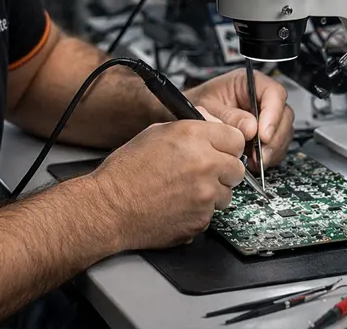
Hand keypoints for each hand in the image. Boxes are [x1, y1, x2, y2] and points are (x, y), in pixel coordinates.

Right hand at [90, 116, 245, 250]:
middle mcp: (205, 164)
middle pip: (238, 168)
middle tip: (206, 172)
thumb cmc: (126, 171)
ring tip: (186, 190)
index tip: (223, 151)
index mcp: (195, 137)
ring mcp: (205, 194)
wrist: (109, 208)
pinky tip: (179, 205)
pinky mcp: (201, 219)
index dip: (228, 146)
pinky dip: (199, 211)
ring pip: (227, 193)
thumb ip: (191, 129)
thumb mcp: (157, 133)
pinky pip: (211, 214)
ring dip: (213, 192)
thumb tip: (211, 127)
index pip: (237, 138)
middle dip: (224, 170)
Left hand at [184, 68, 293, 168]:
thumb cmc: (191, 106)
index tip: (262, 134)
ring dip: (272, 149)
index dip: (273, 113)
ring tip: (255, 162)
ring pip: (283, 131)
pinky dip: (269, 157)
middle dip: (274, 137)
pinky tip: (255, 162)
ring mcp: (263, 117)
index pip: (273, 92)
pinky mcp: (263, 135)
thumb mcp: (206, 108)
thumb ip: (228, 117)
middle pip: (283, 114)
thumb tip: (250, 128)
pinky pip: (276, 146)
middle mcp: (259, 98)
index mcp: (247, 82)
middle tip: (260, 154)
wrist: (180, 120)